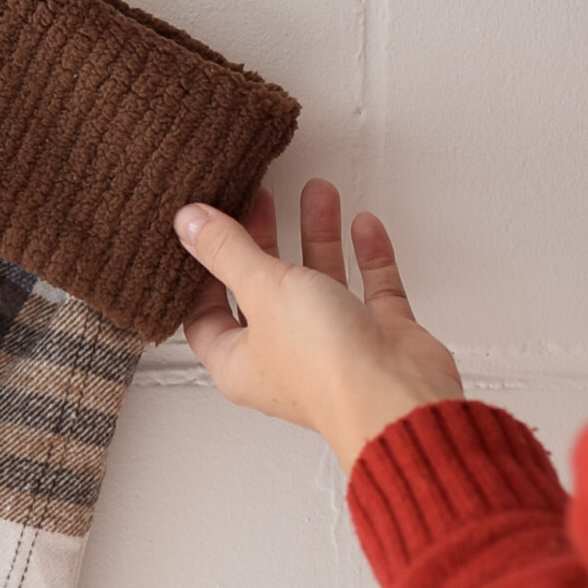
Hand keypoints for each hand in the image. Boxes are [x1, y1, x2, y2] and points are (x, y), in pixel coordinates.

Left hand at [174, 181, 465, 471]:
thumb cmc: (325, 366)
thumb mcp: (262, 290)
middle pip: (263, 291)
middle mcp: (283, 358)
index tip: (208, 229)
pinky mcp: (378, 338)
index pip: (206, 314)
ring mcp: (333, 348)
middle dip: (263, 241)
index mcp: (239, 362)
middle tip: (262, 198)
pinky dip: (368, 256)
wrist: (399, 397)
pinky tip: (364, 223)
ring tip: (318, 190)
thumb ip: (226, 251)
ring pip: (319, 282)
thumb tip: (187, 222)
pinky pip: (370, 289)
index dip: (204, 272)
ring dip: (318, 236)